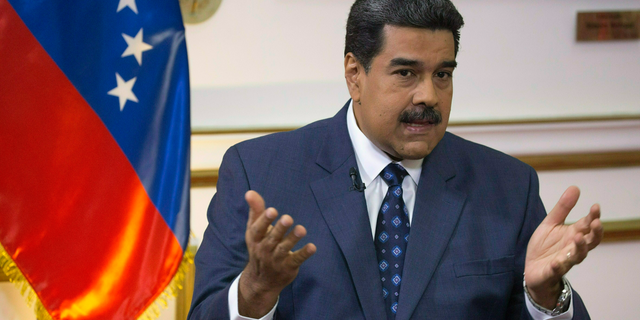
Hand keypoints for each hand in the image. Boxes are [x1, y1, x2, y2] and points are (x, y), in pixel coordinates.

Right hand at [238, 190, 316, 317]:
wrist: (261, 281)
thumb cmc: (259, 247)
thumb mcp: (254, 230)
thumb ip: (256, 211)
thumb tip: (250, 192)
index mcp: (255, 239)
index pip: (258, 229)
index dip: (264, 220)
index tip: (272, 210)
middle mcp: (264, 250)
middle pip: (272, 238)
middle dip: (280, 229)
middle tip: (288, 218)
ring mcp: (276, 260)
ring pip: (284, 249)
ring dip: (293, 239)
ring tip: (302, 229)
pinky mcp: (288, 267)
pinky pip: (296, 260)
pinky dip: (304, 254)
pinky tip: (312, 247)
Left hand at [524, 186, 602, 308]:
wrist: (531, 269)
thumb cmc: (545, 246)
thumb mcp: (550, 223)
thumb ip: (563, 208)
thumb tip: (575, 187)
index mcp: (573, 235)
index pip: (587, 225)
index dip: (593, 217)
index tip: (595, 207)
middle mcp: (573, 248)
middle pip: (589, 242)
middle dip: (595, 233)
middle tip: (596, 222)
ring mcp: (564, 261)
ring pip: (577, 256)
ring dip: (579, 247)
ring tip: (577, 237)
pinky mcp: (552, 271)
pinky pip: (557, 270)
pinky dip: (557, 266)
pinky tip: (555, 262)